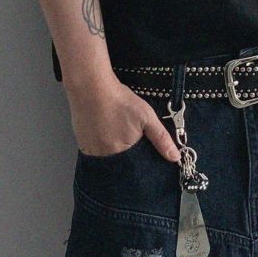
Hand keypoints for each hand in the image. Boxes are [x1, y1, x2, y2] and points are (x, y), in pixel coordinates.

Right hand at [66, 77, 180, 160]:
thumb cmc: (120, 101)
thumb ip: (161, 138)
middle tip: (127, 138)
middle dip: (127, 158)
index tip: (142, 153)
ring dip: (114, 154)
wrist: (91, 88)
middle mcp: (104, 157)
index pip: (135, 169)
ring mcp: (91, 151)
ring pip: (107, 160)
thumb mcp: (146, 117)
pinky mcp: (82, 145)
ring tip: (116, 135)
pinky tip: (105, 135)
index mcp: (122, 153)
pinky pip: (95, 154)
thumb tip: (175, 157)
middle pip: (120, 165)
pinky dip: (102, 148)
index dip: (140, 162)